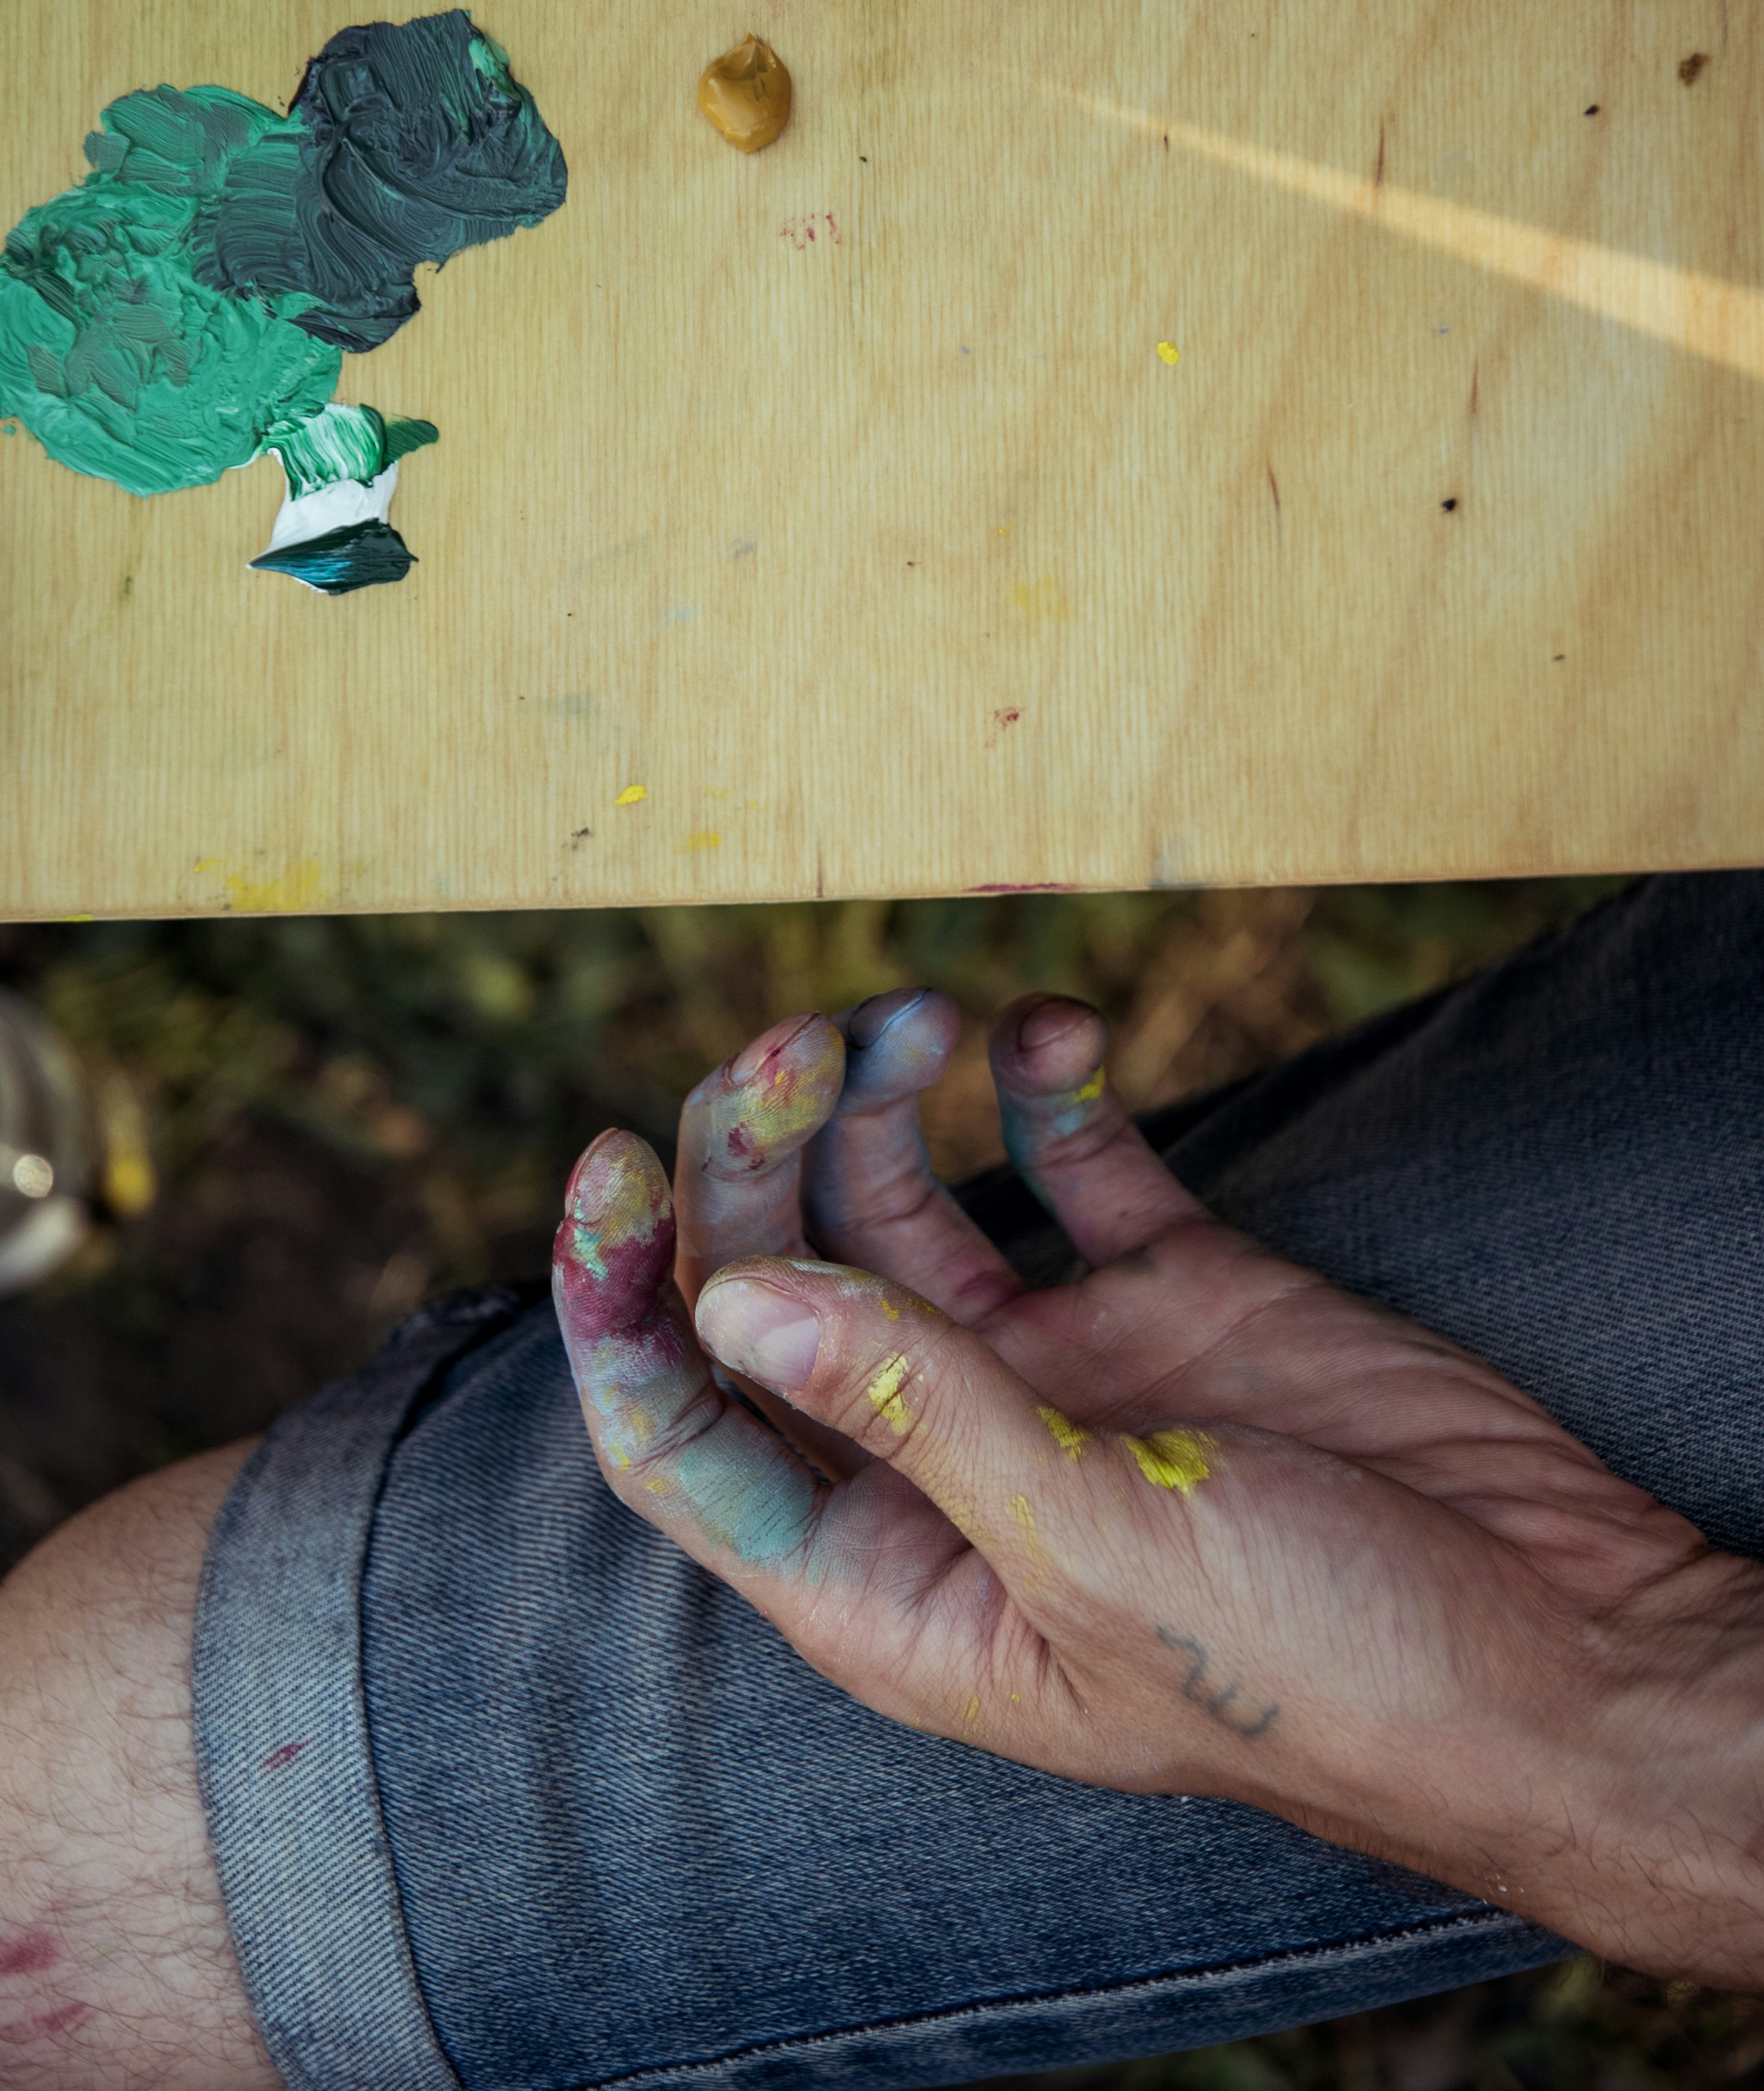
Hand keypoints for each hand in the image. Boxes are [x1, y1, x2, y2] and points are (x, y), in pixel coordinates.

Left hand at [553, 992, 1763, 1985]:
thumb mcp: (1093, 1558)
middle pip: (777, 1278)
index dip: (619, 1302)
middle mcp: (942, 1458)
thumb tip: (730, 1296)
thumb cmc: (1317, 1673)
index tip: (604, 1159)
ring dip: (881, 1096)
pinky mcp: (1163, 1287)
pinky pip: (1063, 1157)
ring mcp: (1052, 1365)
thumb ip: (917, 1415)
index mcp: (886, 1578)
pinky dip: (1038, 1083)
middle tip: (801, 1043)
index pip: (680, 1429)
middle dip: (758, 1154)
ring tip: (923, 1017)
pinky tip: (1047, 1031)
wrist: (1560, 1648)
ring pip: (897, 1200)